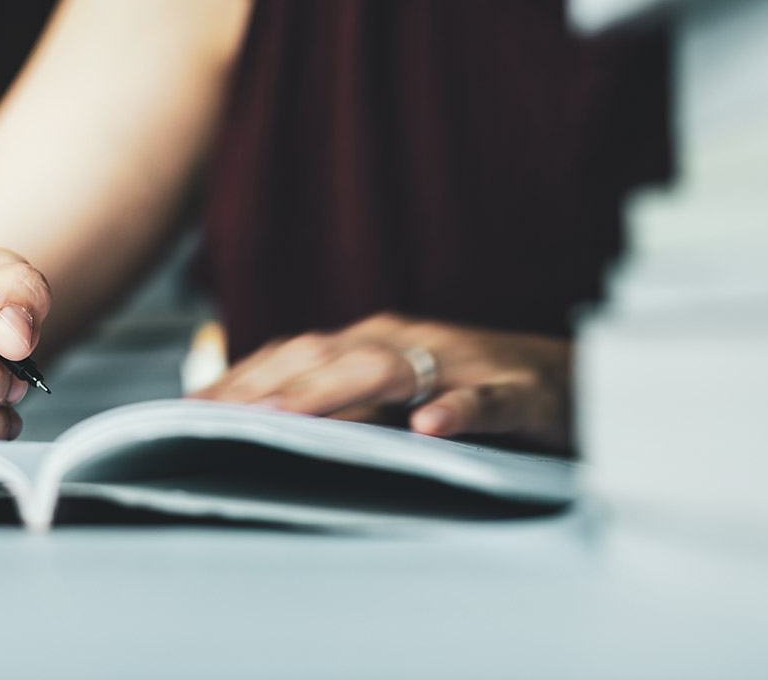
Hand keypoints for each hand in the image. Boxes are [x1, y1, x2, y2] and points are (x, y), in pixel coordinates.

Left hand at [188, 313, 571, 451]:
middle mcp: (413, 341)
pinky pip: (487, 400)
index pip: (298, 354)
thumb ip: (345, 404)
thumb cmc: (476, 389)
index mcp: (380, 340)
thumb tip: (265, 423)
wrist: (579, 381)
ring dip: (335, 392)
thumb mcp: (403, 392)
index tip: (189, 409)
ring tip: (284, 419)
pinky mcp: (520, 393)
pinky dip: (458, 410)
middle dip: (266, 385)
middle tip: (212, 417)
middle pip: (328, 357)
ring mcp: (465, 363)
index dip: (245, 378)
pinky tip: (429, 427)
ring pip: (392, 371)